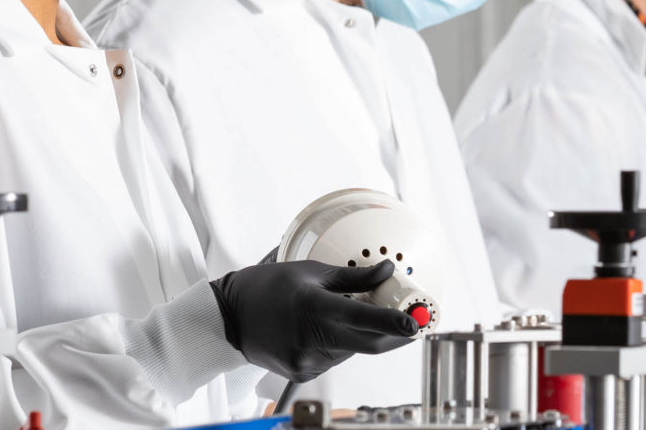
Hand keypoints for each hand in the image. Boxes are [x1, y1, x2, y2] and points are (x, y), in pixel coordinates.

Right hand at [209, 259, 417, 381]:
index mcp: (314, 306)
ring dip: (359, 336)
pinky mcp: (302, 374)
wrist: (228, 319)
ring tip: (341, 317)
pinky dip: (338, 346)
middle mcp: (312, 338)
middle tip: (409, 326)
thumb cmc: (269, 288)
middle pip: (368, 344)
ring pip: (351, 351)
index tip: (416, 325)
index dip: (393, 323)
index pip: (362, 317)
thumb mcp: (311, 272)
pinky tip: (320, 332)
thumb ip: (353, 278)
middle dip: (393, 336)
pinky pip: (334, 359)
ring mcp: (307, 360)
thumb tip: (386, 272)